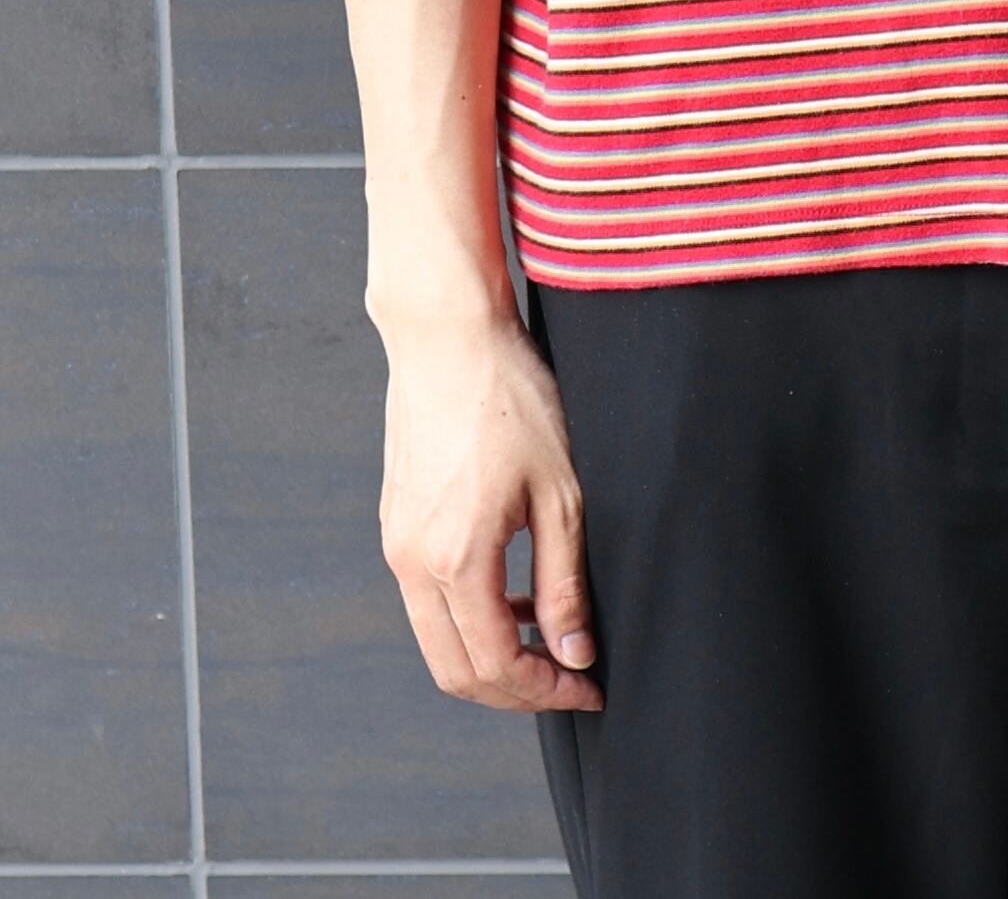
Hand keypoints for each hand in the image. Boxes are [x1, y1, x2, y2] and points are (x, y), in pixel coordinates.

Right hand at [375, 303, 605, 711]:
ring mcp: (397, 544)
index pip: (495, 666)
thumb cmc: (512, 399)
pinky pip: (427, 598)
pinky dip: (469, 614)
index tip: (590, 687)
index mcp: (455, 559)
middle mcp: (413, 562)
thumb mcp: (561, 492)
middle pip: (455, 671)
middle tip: (569, 680)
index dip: (546, 690)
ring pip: (438, 638)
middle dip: (515, 691)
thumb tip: (573, 652)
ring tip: (548, 632)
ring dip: (490, 653)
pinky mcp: (396, 524)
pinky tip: (512, 588)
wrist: (448, 337)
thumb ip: (564, 582)